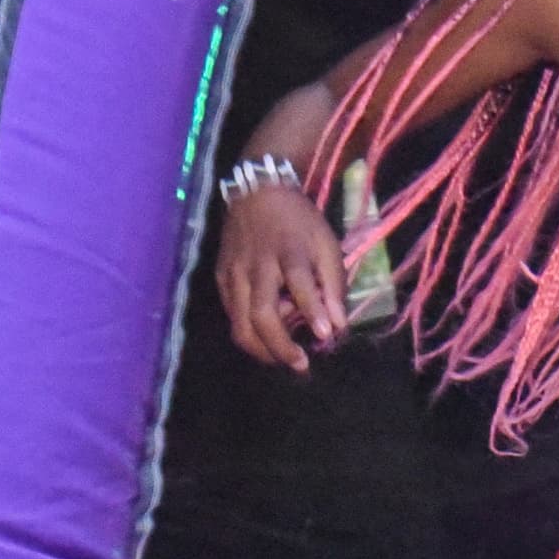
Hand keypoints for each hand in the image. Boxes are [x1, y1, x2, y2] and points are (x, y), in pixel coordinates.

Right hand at [218, 182, 347, 370]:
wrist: (257, 194)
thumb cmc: (299, 222)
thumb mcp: (326, 244)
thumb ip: (333, 285)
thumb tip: (338, 325)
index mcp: (289, 251)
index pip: (299, 283)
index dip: (312, 310)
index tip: (325, 335)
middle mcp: (257, 265)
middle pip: (261, 314)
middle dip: (280, 346)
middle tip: (300, 364)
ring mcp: (234, 274)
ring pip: (240, 324)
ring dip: (262, 349)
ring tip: (282, 359)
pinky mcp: (221, 279)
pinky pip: (232, 316)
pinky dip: (248, 332)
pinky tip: (265, 336)